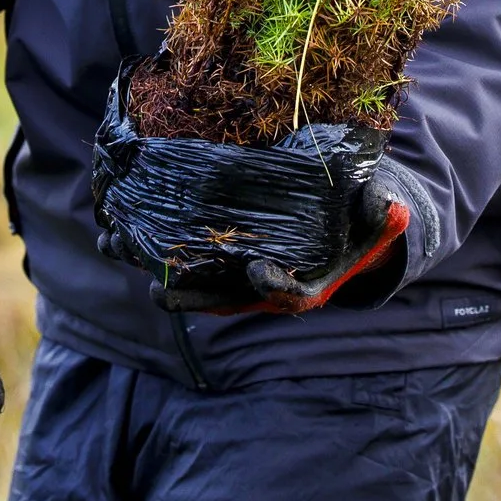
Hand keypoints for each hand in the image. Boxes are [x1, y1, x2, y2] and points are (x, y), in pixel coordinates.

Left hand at [99, 175, 410, 315]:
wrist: (346, 216)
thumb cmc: (363, 215)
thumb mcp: (380, 211)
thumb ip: (383, 211)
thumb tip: (387, 204)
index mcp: (312, 280)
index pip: (292, 293)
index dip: (276, 286)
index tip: (258, 274)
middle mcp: (270, 281)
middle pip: (227, 296)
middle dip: (190, 294)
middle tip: (156, 291)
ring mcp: (241, 268)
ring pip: (193, 276)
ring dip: (152, 266)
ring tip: (114, 247)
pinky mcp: (221, 249)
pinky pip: (181, 253)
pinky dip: (149, 244)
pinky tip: (116, 229)